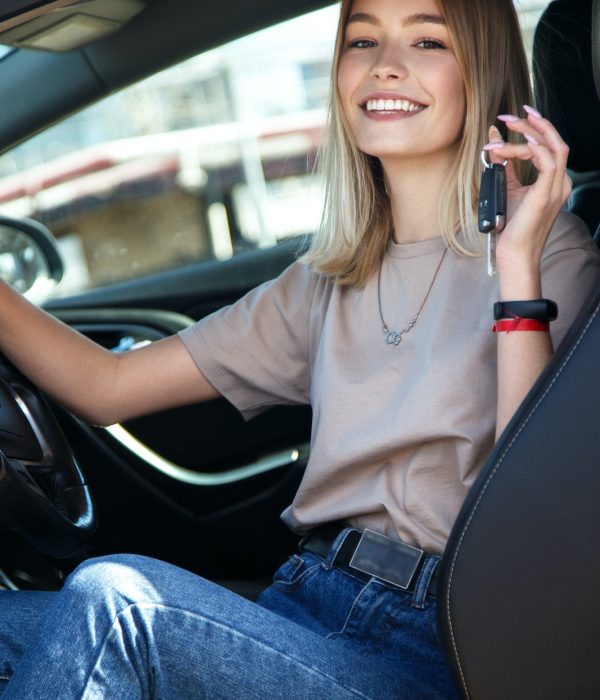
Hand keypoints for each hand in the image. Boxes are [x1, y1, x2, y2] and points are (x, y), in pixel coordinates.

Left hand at [483, 105, 571, 296]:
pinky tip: (518, 142)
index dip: (531, 127)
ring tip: (505, 128)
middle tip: (508, 116)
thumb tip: (494, 143)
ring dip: (528, 133)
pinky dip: (534, 149)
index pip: (548, 144)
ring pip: (552, 147)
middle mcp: (559, 181)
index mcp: (553, 180)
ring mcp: (556, 187)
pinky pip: (548, 162)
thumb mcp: (507, 189)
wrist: (514, 252)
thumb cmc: (511, 226)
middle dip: (531, 123)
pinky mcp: (546, 194)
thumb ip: (504, 166)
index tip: (507, 121)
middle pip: (554, 140)